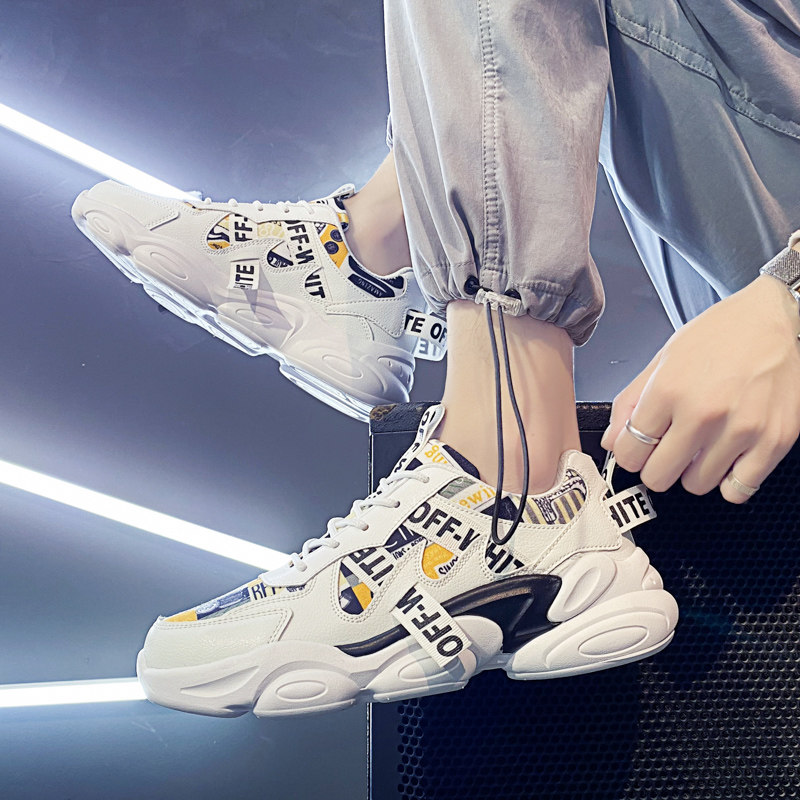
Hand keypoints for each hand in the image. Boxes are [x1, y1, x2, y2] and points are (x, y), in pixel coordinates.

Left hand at [601, 274, 799, 502]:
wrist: (773, 318)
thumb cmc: (718, 335)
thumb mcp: (663, 360)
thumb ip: (631, 402)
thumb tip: (612, 440)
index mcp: (669, 391)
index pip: (629, 452)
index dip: (629, 454)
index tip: (636, 450)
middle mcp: (703, 413)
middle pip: (658, 476)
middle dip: (656, 467)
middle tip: (666, 450)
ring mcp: (741, 430)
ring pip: (696, 485)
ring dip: (694, 471)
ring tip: (702, 445)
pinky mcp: (774, 440)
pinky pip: (738, 489)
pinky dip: (729, 481)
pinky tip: (727, 458)